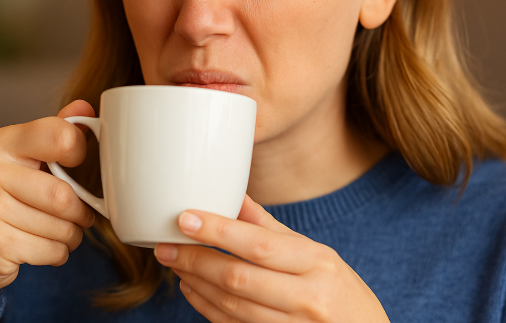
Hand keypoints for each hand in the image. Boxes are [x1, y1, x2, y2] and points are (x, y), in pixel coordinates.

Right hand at [0, 100, 96, 313]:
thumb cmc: (2, 201)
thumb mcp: (24, 162)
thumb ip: (54, 134)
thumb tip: (84, 106)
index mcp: (1, 142)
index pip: (60, 135)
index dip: (79, 152)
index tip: (75, 164)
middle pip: (63, 194)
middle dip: (80, 212)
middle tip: (77, 216)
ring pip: (61, 225)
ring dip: (71, 235)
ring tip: (58, 232)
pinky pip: (51, 249)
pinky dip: (58, 253)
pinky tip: (42, 248)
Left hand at [153, 195, 389, 322]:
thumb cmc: (341, 291)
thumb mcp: (316, 254)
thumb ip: (271, 229)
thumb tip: (235, 197)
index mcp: (317, 263)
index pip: (260, 245)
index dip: (218, 232)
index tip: (185, 218)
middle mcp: (307, 297)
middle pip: (239, 279)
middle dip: (195, 260)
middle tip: (165, 244)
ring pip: (231, 306)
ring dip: (195, 283)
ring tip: (174, 262)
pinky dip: (206, 307)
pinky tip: (191, 288)